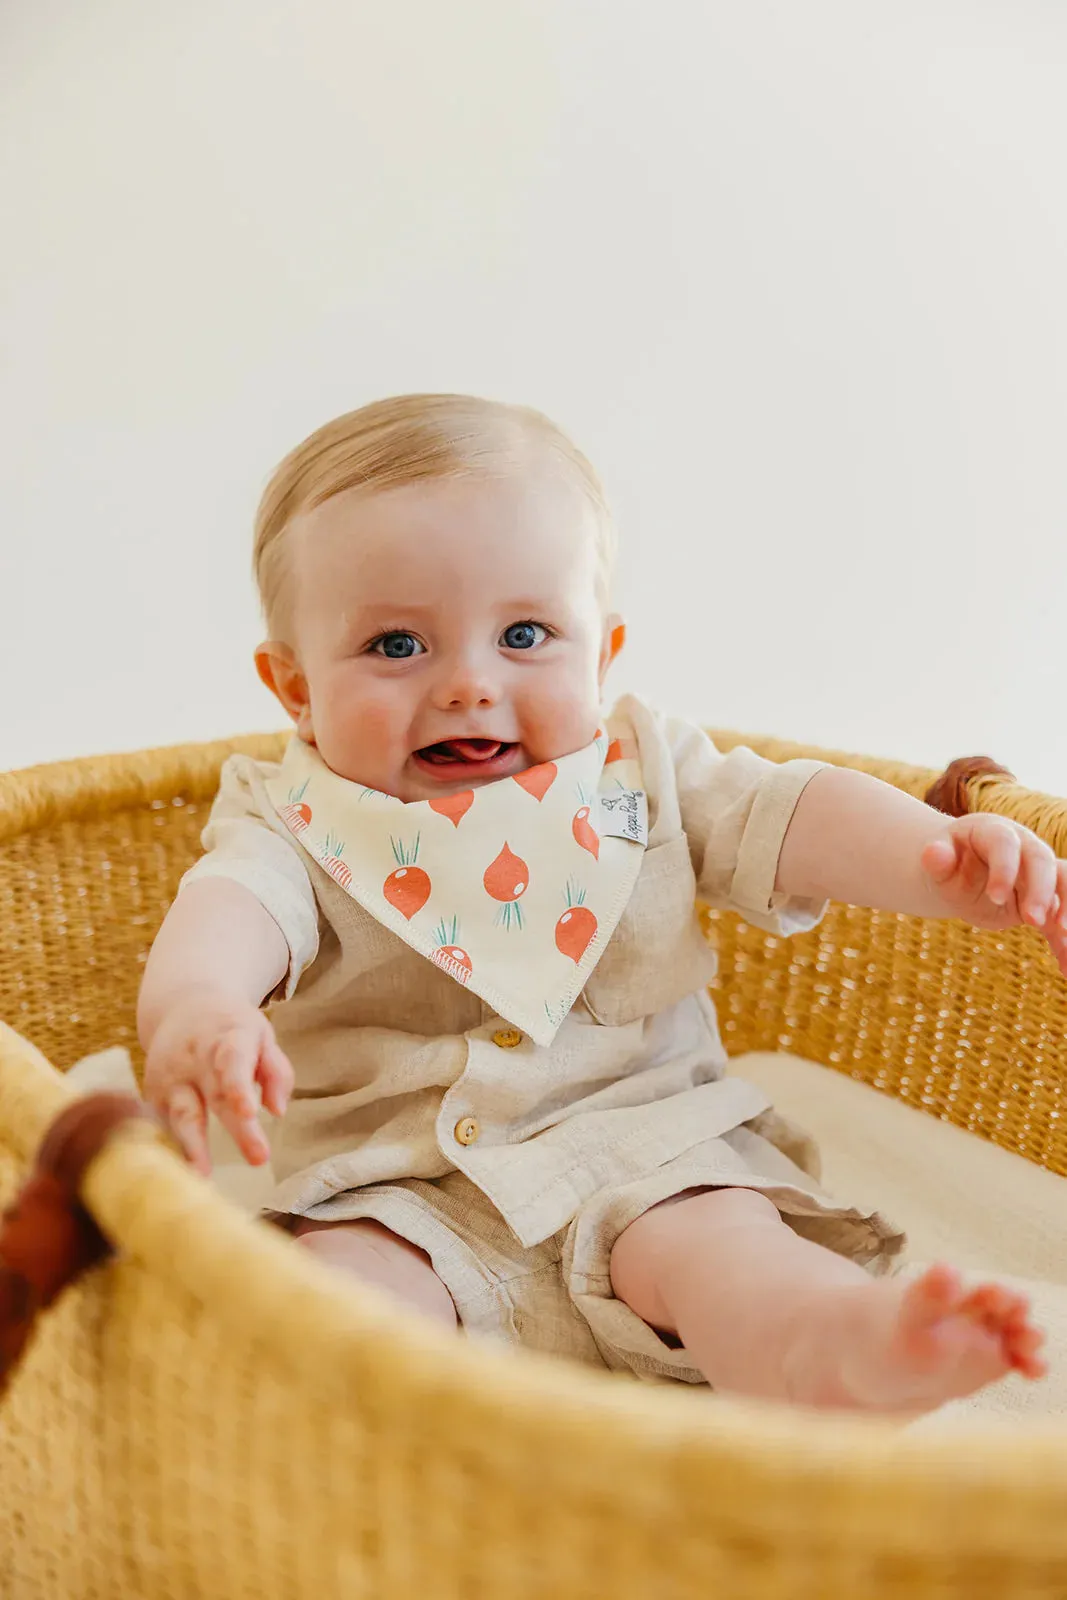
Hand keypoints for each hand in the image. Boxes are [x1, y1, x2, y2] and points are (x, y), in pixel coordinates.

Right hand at [143, 986, 293, 1174]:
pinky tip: (178, 1179)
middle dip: (238, 1129)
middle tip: (260, 1158)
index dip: (239, 1086)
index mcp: (228, 1038)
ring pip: (181, 1114)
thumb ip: (275, 1071)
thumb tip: (278, 1111)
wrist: (182, 1005)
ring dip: (193, 1147)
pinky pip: (162, 1126)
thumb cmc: (232, 1028)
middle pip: (216, 1096)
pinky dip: (171, 1150)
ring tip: (202, 1176)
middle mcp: (195, 1058)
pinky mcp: (153, 1095)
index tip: (250, 1111)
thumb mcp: (261, 1035)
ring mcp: (171, 1077)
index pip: (233, 1061)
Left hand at [921, 815, 1066, 974]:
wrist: (964, 873)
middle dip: (1041, 891)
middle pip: (1042, 861)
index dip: (1004, 868)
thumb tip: (932, 853)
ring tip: (1064, 937)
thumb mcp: (939, 864)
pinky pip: (1060, 914)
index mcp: (994, 833)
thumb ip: (937, 860)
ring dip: (1066, 908)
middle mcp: (1023, 846)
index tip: (995, 897)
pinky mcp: (1047, 897)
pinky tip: (1064, 965)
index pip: (1005, 844)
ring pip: (1063, 881)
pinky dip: (1062, 940)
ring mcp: (1039, 870)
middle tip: (1033, 921)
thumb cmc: (950, 865)